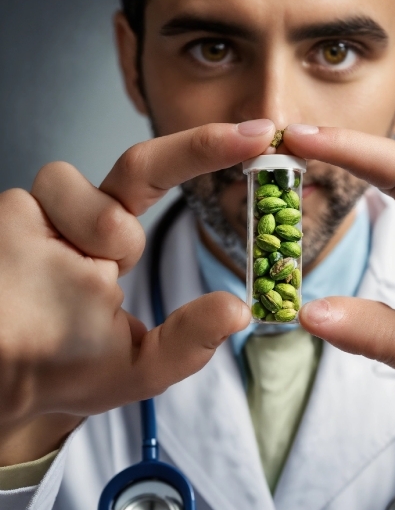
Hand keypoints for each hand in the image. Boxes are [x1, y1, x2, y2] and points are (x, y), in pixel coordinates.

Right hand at [0, 119, 274, 464]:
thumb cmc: (61, 374)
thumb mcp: (140, 368)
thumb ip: (189, 342)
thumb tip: (239, 311)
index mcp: (108, 246)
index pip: (155, 185)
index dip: (203, 153)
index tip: (256, 134)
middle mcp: (81, 221)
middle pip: (138, 163)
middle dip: (195, 150)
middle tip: (255, 136)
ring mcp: (46, 213)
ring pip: (86, 184)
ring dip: (105, 231)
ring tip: (87, 274)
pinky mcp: (13, 213)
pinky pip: (40, 197)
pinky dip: (62, 228)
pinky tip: (39, 265)